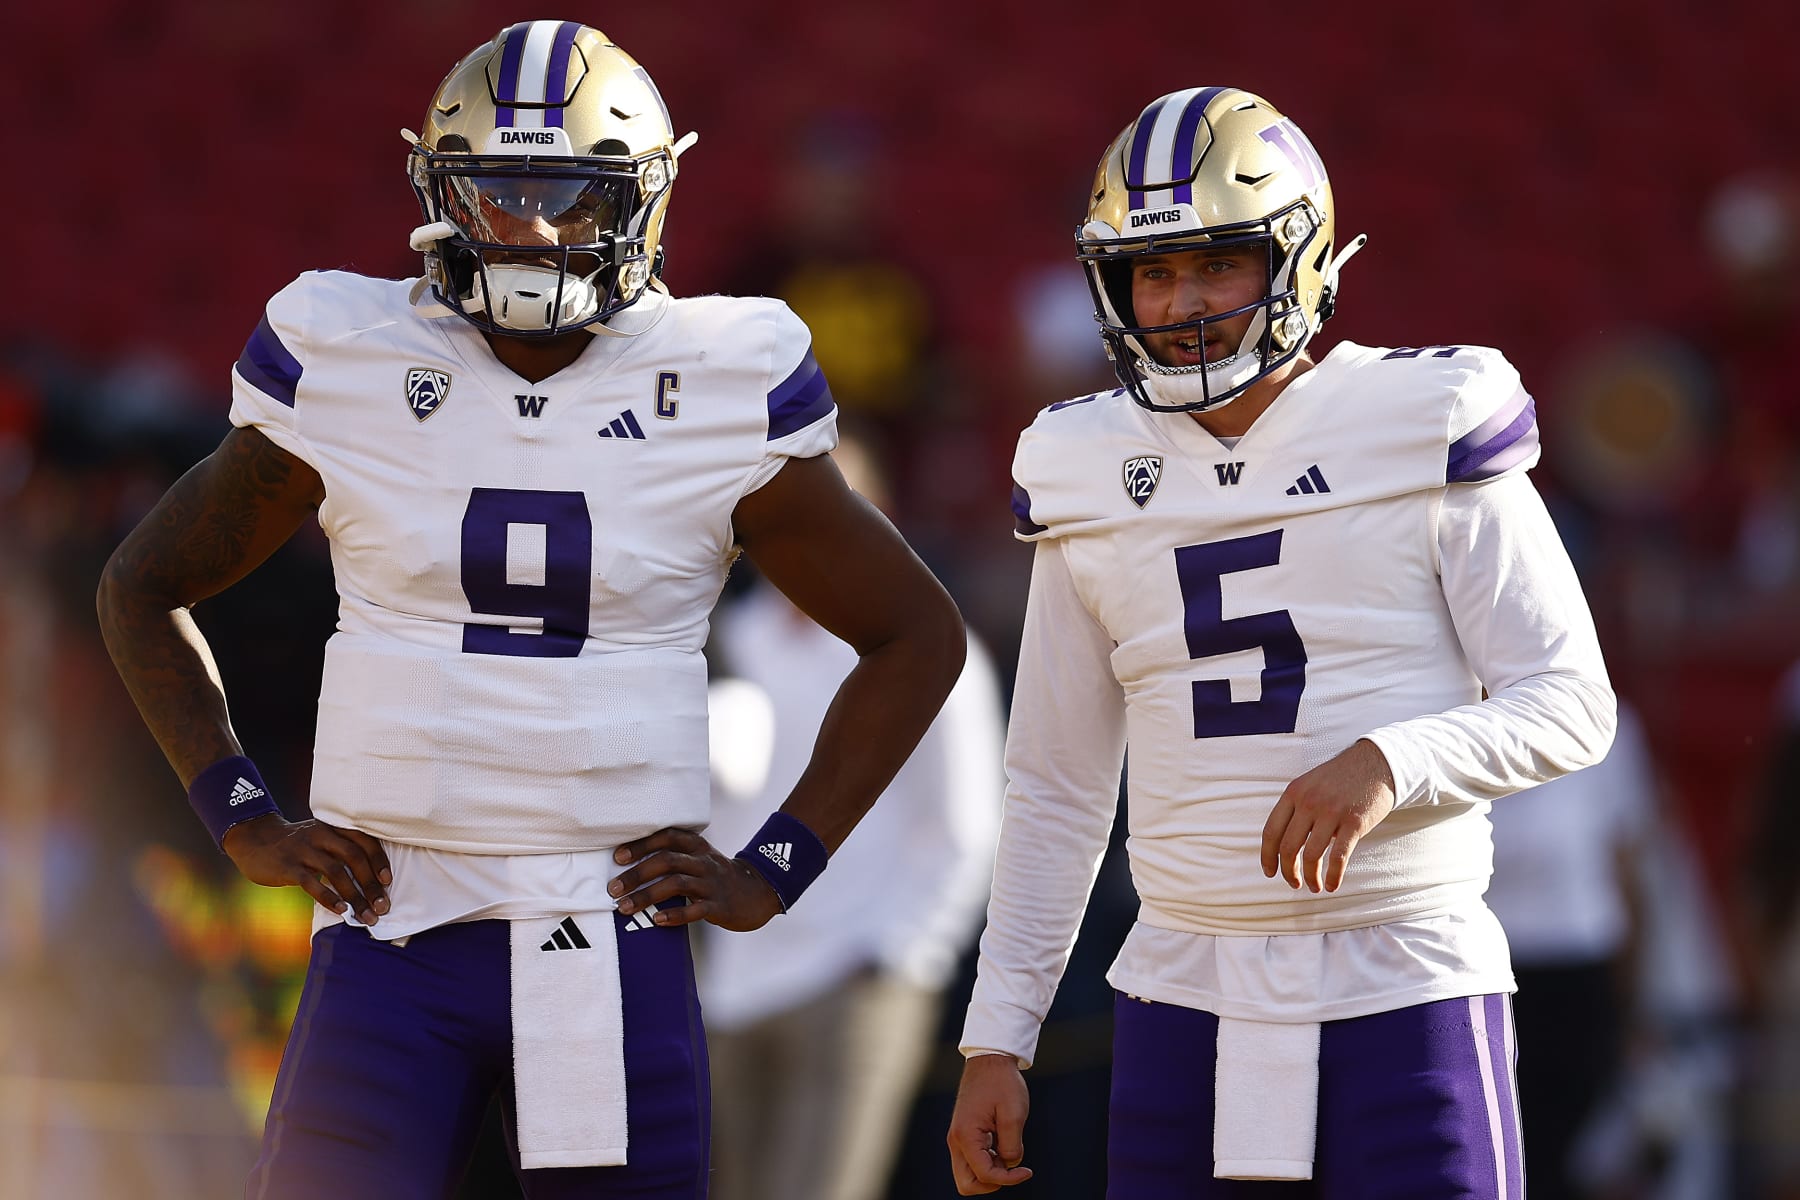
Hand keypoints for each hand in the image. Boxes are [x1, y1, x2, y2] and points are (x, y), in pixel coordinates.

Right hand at [222, 814, 391, 923]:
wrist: (255, 840)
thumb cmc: (297, 845)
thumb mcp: (320, 838)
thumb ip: (342, 851)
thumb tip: (372, 880)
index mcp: (333, 827)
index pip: (364, 841)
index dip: (379, 860)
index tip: (388, 882)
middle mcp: (321, 835)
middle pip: (354, 857)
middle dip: (371, 884)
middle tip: (382, 906)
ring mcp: (304, 850)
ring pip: (336, 872)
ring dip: (355, 896)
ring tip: (366, 916)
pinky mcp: (288, 866)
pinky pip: (312, 883)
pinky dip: (329, 897)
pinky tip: (341, 911)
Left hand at [609, 827, 782, 931]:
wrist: (757, 893)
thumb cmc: (716, 876)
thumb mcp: (699, 858)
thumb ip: (673, 857)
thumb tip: (629, 866)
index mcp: (697, 846)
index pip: (667, 837)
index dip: (642, 845)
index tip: (618, 857)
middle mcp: (703, 861)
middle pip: (667, 861)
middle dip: (637, 873)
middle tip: (614, 888)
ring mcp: (712, 884)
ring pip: (677, 884)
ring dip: (647, 895)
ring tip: (625, 907)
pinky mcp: (720, 906)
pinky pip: (696, 909)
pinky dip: (675, 915)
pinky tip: (658, 921)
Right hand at [947, 1052, 1032, 1193]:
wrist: (990, 1059)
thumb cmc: (1002, 1083)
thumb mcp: (1014, 1115)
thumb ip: (1012, 1146)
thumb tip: (1010, 1165)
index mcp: (966, 1135)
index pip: (984, 1174)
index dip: (1009, 1180)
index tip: (1027, 1171)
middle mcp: (956, 1140)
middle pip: (967, 1184)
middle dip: (992, 1183)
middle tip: (1012, 1169)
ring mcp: (958, 1137)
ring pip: (968, 1174)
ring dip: (990, 1172)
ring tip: (1009, 1150)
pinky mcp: (964, 1133)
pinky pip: (973, 1159)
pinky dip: (989, 1161)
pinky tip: (1003, 1143)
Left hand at [1260, 738, 1396, 892]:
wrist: (1375, 763)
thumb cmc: (1340, 778)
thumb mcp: (1310, 785)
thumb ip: (1296, 809)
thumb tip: (1285, 846)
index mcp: (1293, 793)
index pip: (1271, 831)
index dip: (1267, 856)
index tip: (1270, 872)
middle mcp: (1309, 802)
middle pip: (1288, 847)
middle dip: (1288, 871)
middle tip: (1294, 884)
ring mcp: (1331, 812)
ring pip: (1312, 855)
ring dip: (1311, 877)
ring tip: (1314, 887)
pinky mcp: (1354, 822)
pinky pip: (1338, 856)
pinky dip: (1333, 876)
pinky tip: (1331, 886)